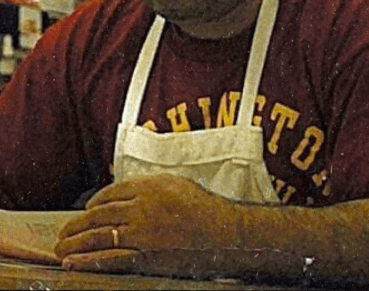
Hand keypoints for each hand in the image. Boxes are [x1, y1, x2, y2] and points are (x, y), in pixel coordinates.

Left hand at [56, 175, 240, 276]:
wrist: (226, 235)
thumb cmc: (208, 209)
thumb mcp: (179, 185)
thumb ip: (152, 187)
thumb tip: (127, 194)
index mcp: (151, 186)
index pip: (110, 193)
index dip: (93, 202)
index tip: (87, 209)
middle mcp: (142, 207)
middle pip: (97, 215)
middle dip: (76, 225)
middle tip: (64, 232)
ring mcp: (141, 233)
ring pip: (97, 237)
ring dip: (74, 243)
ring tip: (62, 248)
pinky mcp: (144, 256)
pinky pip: (108, 259)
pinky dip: (87, 261)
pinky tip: (73, 263)